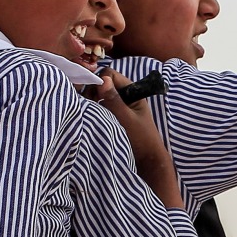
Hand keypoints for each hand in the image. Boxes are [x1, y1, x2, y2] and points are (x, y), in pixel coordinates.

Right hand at [89, 69, 184, 208]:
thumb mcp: (126, 119)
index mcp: (133, 91)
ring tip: (89, 113)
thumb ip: (114, 100)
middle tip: (88, 106)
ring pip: (100, 96)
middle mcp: (126, 95)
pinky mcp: (114, 116)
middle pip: (103, 84)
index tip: (92, 96)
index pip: (110, 74)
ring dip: (93, 102)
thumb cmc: (141, 140)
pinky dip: (95, 110)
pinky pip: (101, 107)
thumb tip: (103, 79)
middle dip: (93, 92)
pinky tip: (92, 119)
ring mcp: (120, 106)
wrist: (148, 162)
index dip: (99, 81)